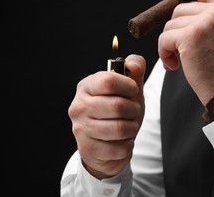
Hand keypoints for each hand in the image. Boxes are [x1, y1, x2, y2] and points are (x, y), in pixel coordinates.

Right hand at [68, 54, 145, 178]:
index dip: (128, 86)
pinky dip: (127, 145)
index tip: (133, 91)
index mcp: (87, 86)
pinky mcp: (87, 148)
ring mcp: (80, 128)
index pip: (108, 81)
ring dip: (132, 128)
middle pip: (117, 106)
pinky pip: (118, 148)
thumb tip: (135, 65)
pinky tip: (122, 141)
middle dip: (133, 110)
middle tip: (133, 112)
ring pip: (119, 128)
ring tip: (129, 126)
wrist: (106, 143)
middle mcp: (79, 106)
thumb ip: (134, 70)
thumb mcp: (128, 89)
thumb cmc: (118, 112)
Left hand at [158, 0, 213, 104]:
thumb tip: (182, 10)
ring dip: (169, 44)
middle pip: (180, 9)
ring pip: (170, 25)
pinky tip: (174, 65)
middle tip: (180, 50)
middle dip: (175, 30)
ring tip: (180, 61)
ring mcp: (205, 21)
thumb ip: (210, 16)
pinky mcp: (190, 36)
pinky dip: (163, 53)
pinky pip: (164, 39)